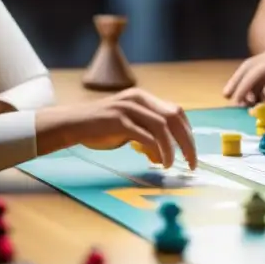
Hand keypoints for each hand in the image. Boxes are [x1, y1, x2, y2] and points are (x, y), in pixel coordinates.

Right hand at [34, 87, 197, 169]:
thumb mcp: (129, 125)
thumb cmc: (101, 128)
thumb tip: (167, 154)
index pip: (176, 111)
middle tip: (192, 162)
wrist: (72, 124)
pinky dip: (156, 150)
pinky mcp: (118, 121)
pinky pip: (145, 136)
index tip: (191, 151)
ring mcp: (128, 108)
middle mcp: (139, 99)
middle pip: (174, 117)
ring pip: (162, 127)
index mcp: (144, 98)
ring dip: (172, 149)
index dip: (187, 132)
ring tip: (172, 165)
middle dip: (187, 142)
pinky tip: (158, 162)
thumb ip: (148, 133)